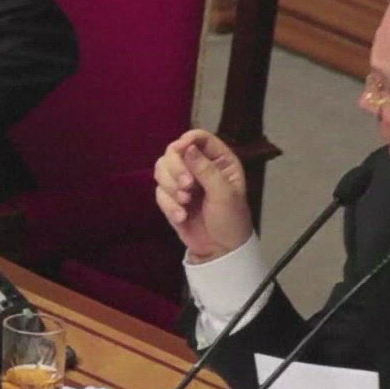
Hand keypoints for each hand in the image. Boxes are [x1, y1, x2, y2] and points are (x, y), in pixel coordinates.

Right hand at [153, 129, 252, 261]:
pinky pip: (159, 193)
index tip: (180, 150)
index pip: (199, 138)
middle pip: (174, 151)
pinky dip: (168, 205)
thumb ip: (205, 169)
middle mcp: (199, 167)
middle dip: (176, 169)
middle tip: (187, 187)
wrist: (220, 250)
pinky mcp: (171, 198)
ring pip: (161, 169)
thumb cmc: (231, 220)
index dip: (187, 141)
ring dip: (170, 186)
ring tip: (185, 203)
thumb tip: (186, 148)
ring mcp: (183, 182)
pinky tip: (181, 217)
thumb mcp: (224, 194)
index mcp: (219, 160)